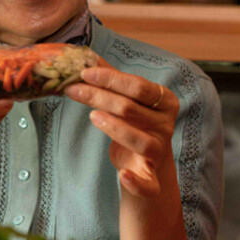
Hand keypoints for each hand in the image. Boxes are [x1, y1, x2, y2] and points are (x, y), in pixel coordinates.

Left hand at [63, 67, 177, 199]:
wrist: (148, 172)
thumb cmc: (135, 129)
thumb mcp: (127, 103)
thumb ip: (112, 81)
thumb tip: (88, 55)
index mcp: (164, 102)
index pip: (138, 86)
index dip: (111, 78)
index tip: (84, 73)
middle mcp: (166, 126)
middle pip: (132, 109)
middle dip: (100, 97)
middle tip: (72, 90)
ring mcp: (161, 154)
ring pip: (142, 141)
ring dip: (116, 129)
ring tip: (92, 117)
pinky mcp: (153, 181)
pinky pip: (148, 183)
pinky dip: (136, 181)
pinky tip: (122, 175)